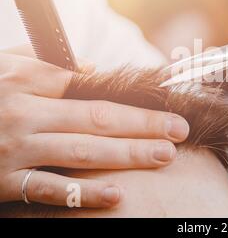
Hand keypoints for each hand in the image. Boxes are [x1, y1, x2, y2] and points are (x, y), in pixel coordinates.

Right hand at [0, 49, 188, 206]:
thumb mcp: (6, 66)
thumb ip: (47, 64)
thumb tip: (91, 69)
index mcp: (28, 80)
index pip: (89, 87)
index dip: (129, 97)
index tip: (162, 103)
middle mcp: (25, 113)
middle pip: (96, 116)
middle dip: (142, 124)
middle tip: (178, 129)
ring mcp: (16, 148)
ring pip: (82, 150)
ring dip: (128, 153)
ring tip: (164, 154)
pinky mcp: (4, 181)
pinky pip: (50, 189)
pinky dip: (84, 193)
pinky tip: (118, 194)